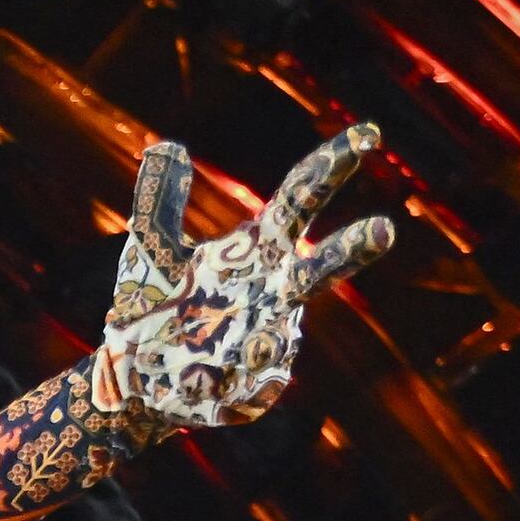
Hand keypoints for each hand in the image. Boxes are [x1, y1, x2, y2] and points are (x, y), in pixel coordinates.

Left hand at [93, 122, 391, 433]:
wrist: (135, 381)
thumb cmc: (155, 310)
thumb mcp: (150, 253)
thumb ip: (158, 203)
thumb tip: (166, 146)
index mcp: (256, 251)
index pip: (300, 200)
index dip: (332, 166)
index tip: (369, 133)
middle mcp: (275, 291)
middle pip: (318, 268)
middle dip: (349, 251)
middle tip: (384, 229)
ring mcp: (270, 340)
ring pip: (279, 336)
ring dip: (264, 339)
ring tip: (247, 343)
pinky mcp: (253, 387)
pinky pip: (248, 382)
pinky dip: (225, 379)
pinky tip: (197, 380)